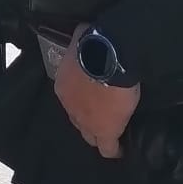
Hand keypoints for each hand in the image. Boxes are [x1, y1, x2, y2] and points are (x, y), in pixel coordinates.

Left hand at [53, 25, 139, 157]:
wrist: (107, 57)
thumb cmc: (93, 44)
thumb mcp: (82, 40)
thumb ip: (81, 44)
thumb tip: (85, 32)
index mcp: (63, 85)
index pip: (71, 99)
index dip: (82, 101)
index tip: (91, 100)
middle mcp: (69, 105)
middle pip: (77, 118)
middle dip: (87, 118)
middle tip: (100, 115)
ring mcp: (85, 120)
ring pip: (89, 134)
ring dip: (98, 131)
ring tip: (109, 132)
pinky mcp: (104, 130)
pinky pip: (107, 147)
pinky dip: (113, 149)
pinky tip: (119, 151)